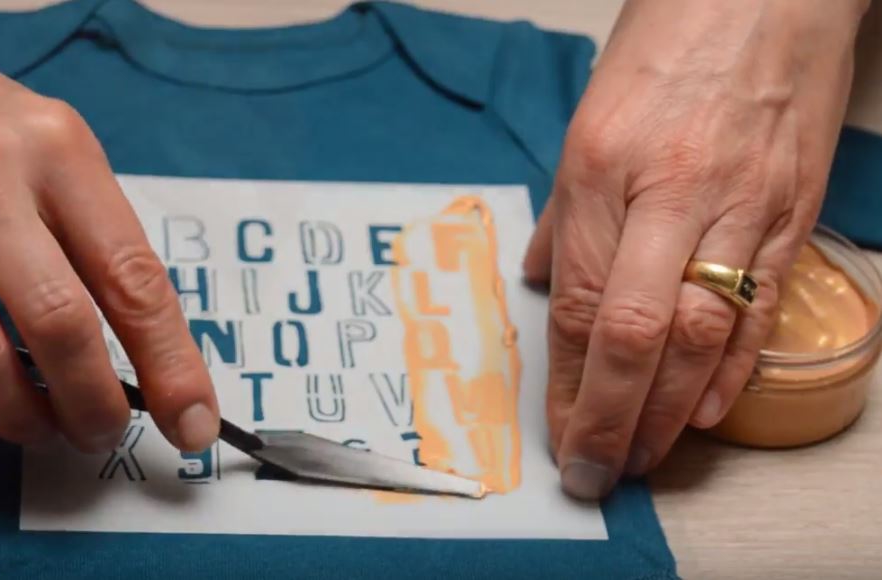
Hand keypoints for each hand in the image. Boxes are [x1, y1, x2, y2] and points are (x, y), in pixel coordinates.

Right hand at [0, 0, 219, 452]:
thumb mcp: (53, 141)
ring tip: (37, 423)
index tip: (191, 420)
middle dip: (92, 405)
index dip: (170, 364)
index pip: (132, 276)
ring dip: (16, 416)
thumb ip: (94, 230)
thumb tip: (143, 341)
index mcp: (58, 153)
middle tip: (102, 430)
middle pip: (58, 325)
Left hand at [523, 0, 869, 498]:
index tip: (559, 434)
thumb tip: (546, 284)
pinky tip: (709, 411)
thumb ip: (566, 213)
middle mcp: (670, 194)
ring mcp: (739, 204)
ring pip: (702, 334)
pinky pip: (761, 305)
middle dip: (613, 419)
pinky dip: (734, 368)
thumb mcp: (589, 122)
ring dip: (671, 411)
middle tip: (597, 472)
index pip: (581, 305)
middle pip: (636, 334)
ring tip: (646, 457)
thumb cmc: (670, 45)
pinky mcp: (793, 210)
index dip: (568, 384)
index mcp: (603, 170)